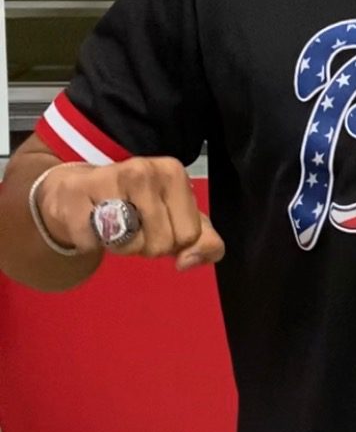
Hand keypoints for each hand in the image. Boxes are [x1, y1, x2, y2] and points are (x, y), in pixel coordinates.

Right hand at [35, 157, 225, 270]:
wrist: (77, 190)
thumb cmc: (136, 207)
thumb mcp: (180, 220)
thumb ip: (204, 242)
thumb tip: (188, 261)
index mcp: (174, 173)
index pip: (189, 235)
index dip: (173, 241)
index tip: (158, 224)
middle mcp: (143, 170)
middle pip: (160, 243)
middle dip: (147, 245)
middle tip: (133, 226)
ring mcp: (107, 178)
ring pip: (128, 245)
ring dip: (121, 247)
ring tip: (113, 224)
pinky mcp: (75, 195)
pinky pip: (93, 244)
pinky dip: (91, 243)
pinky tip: (89, 223)